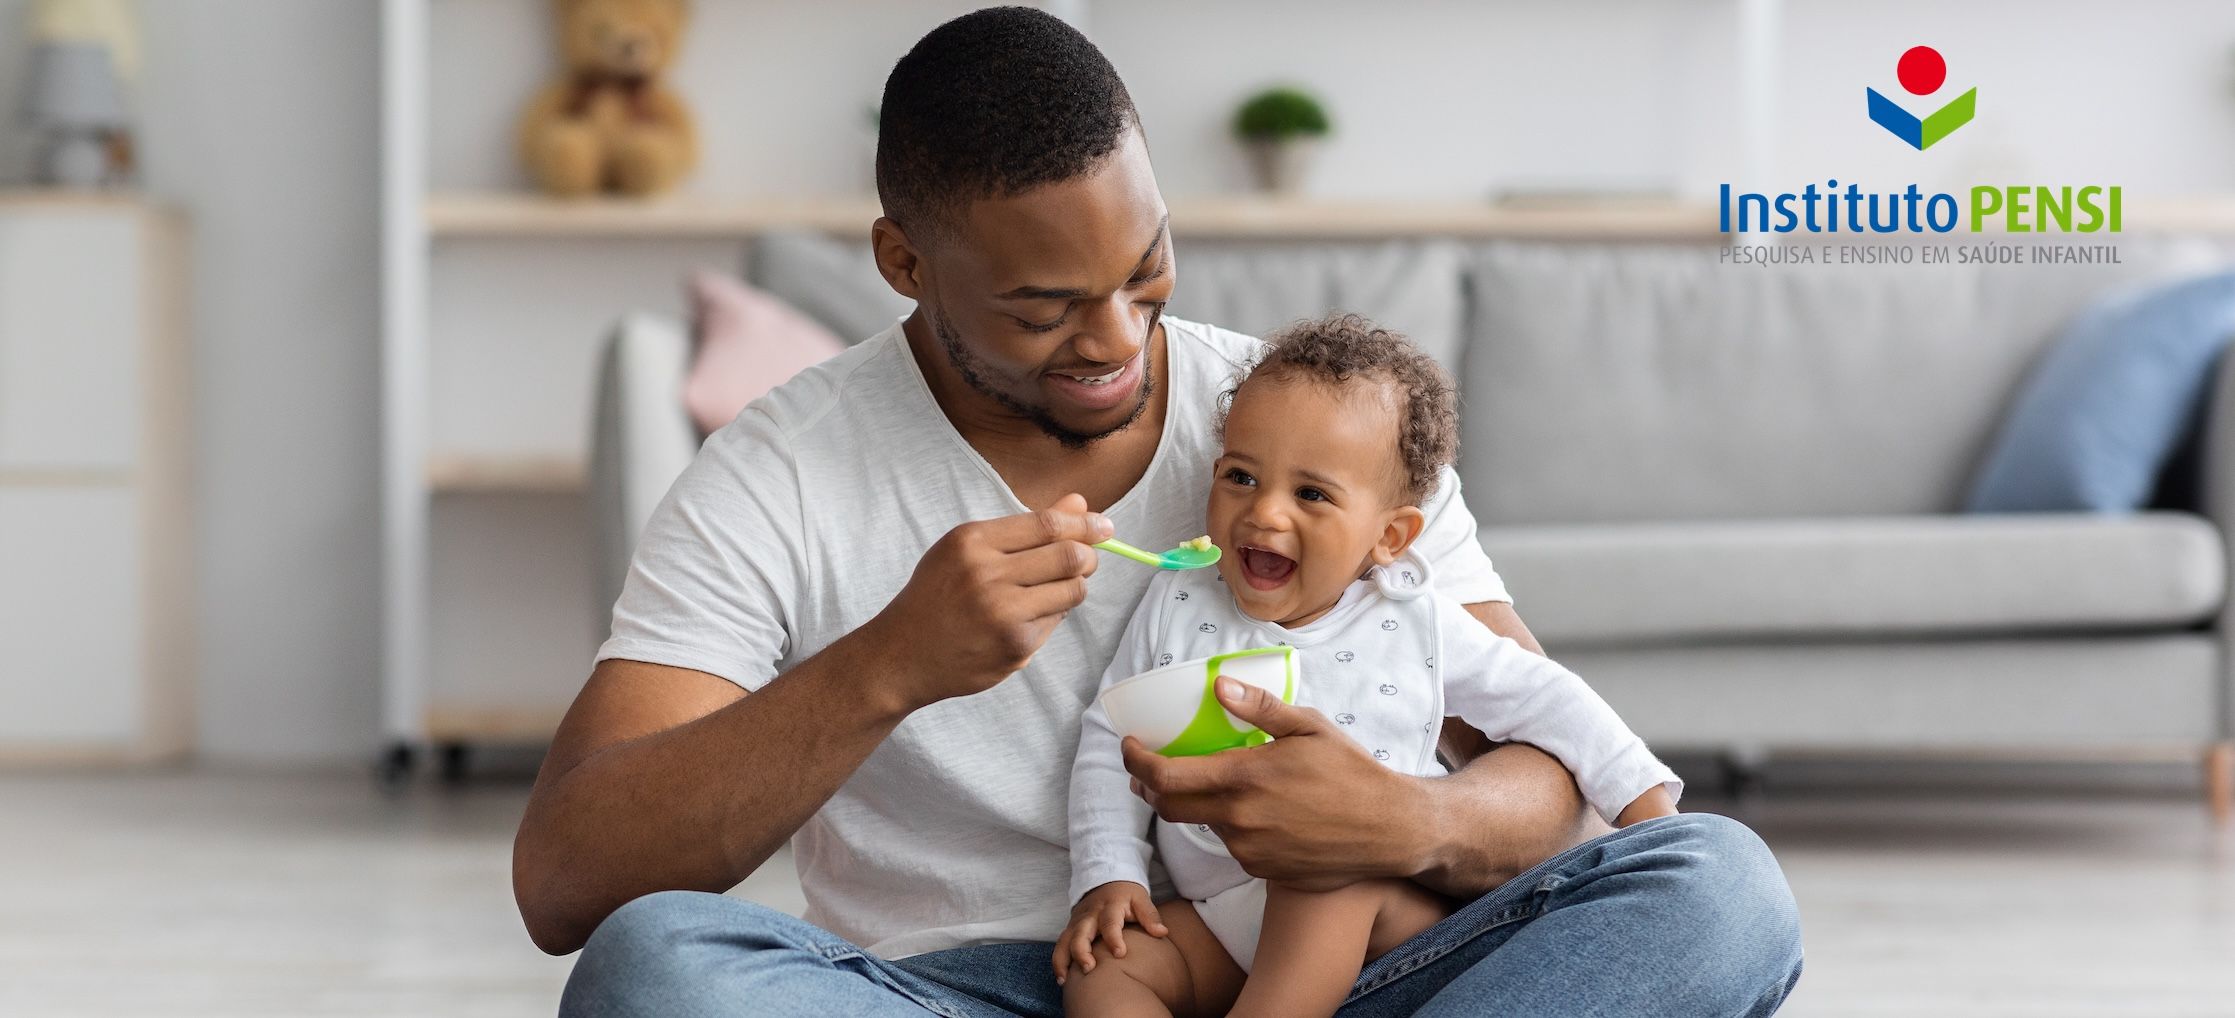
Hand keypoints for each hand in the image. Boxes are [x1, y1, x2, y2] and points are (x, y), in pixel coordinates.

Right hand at [864, 493, 1111, 712]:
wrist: (901, 655)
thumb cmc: (937, 596)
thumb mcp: (967, 550)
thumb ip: (1025, 527)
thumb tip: (1079, 502)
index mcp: (971, 541)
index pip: (1047, 524)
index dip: (1084, 523)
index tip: (1103, 525)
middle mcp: (986, 573)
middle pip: (1069, 555)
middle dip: (1089, 555)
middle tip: (1088, 558)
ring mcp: (1002, 612)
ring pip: (1072, 589)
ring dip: (1074, 587)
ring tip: (1053, 588)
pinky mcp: (1015, 645)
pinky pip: (1056, 621)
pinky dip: (1052, 616)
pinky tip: (1026, 618)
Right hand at [1052, 881, 1167, 983]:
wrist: (1105, 881)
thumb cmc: (1126, 895)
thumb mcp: (1140, 899)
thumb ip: (1150, 916)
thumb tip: (1162, 932)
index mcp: (1109, 907)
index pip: (1109, 923)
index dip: (1113, 938)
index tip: (1120, 954)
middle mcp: (1090, 915)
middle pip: (1080, 933)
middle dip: (1081, 951)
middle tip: (1089, 969)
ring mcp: (1077, 922)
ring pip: (1065, 941)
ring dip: (1063, 960)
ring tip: (1065, 981)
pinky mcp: (1071, 929)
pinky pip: (1060, 945)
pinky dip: (1058, 962)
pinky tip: (1062, 980)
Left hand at [1123, 677, 1432, 891]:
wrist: (1390, 830)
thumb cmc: (1352, 772)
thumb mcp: (1310, 727)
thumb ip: (1260, 708)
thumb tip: (1219, 686)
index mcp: (1244, 778)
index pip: (1165, 776)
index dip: (1136, 761)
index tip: (1129, 746)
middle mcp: (1238, 818)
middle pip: (1168, 807)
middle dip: (1149, 786)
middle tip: (1149, 768)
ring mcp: (1248, 849)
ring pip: (1204, 825)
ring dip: (1199, 805)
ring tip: (1220, 784)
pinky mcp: (1261, 870)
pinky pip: (1232, 845)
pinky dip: (1231, 824)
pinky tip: (1257, 811)